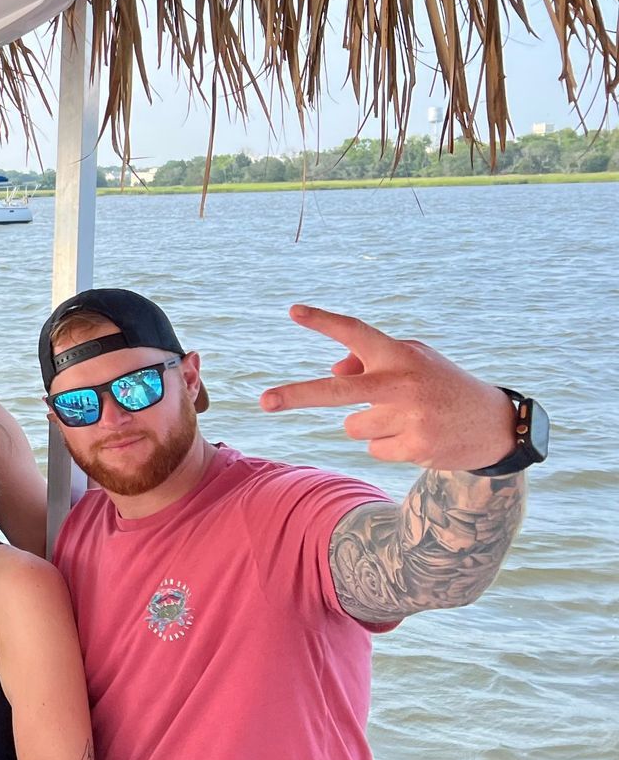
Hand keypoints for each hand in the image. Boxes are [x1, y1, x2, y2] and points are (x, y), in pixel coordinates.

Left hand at [259, 305, 515, 468]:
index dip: (324, 322)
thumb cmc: (439, 385)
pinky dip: (387, 445)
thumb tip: (333, 371)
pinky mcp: (416, 447)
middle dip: (296, 396)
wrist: (495, 423)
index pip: (356, 332)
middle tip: (263, 402)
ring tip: (405, 418)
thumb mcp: (412, 362)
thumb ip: (369, 361)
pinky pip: (372, 448)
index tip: (293, 312)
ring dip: (369, 425)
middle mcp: (403, 383)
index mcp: (400, 355)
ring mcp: (410, 417)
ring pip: (352, 426)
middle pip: (338, 392)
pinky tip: (416, 435)